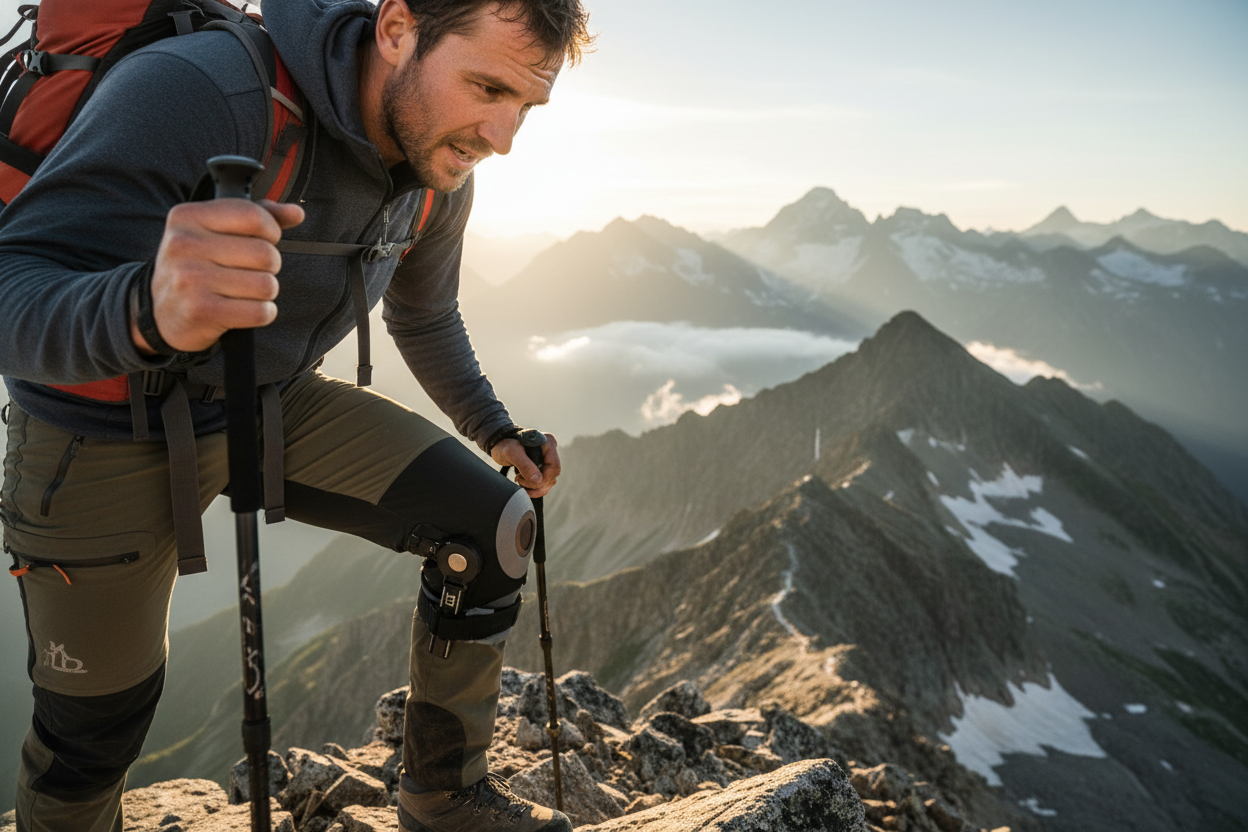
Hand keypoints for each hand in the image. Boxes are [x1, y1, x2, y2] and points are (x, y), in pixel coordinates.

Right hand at [132, 198, 304, 354]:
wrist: (162, 312)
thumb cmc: (198, 266)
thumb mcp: (216, 232)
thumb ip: (257, 216)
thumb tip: (296, 212)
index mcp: (187, 217)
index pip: (253, 215)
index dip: (271, 230)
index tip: (265, 239)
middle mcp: (184, 244)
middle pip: (265, 253)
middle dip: (270, 266)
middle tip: (251, 272)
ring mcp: (190, 278)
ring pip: (266, 284)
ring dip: (265, 292)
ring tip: (244, 292)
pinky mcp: (201, 311)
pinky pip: (260, 312)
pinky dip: (262, 313)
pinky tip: (244, 310)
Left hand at [492, 433, 560, 497]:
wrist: (500, 445)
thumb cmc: (505, 445)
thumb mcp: (512, 452)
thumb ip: (524, 465)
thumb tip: (538, 481)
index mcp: (548, 443)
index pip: (554, 466)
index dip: (543, 478)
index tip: (526, 480)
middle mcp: (551, 452)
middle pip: (552, 476)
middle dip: (536, 484)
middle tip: (519, 480)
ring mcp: (548, 461)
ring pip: (549, 482)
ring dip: (534, 488)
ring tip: (519, 481)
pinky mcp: (543, 468)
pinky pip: (544, 484)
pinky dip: (534, 489)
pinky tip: (522, 484)